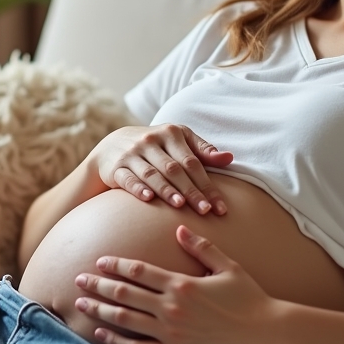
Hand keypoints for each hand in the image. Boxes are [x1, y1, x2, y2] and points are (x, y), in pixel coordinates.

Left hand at [72, 225, 279, 343]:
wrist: (267, 335)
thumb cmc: (250, 299)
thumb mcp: (227, 266)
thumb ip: (201, 247)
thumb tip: (179, 228)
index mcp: (181, 283)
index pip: (138, 271)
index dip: (116, 264)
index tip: (99, 260)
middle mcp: (171, 308)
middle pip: (124, 293)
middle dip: (98, 284)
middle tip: (78, 278)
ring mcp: (171, 333)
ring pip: (125, 321)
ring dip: (99, 311)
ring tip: (81, 304)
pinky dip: (116, 342)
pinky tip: (100, 334)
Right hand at [90, 125, 233, 214]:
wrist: (113, 144)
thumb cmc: (155, 146)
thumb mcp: (178, 141)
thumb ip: (202, 150)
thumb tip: (229, 158)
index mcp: (171, 133)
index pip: (193, 162)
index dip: (207, 185)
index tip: (219, 206)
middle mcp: (151, 141)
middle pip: (174, 169)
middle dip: (191, 191)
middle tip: (205, 211)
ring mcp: (132, 153)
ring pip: (152, 173)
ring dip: (167, 190)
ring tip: (180, 205)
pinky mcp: (115, 166)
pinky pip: (127, 178)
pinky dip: (138, 188)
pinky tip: (148, 198)